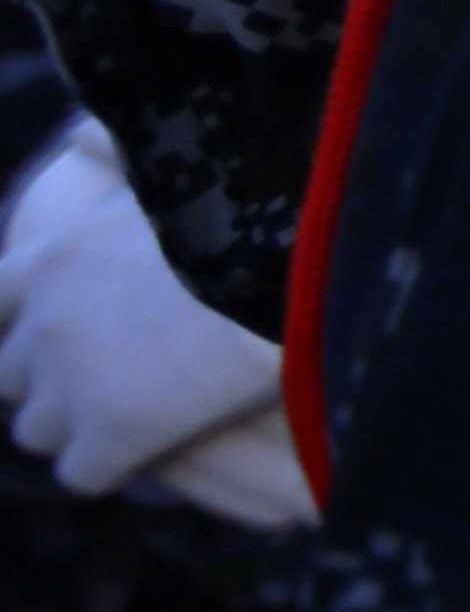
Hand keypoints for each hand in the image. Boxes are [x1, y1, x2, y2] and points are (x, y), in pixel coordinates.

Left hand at [0, 121, 294, 510]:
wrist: (299, 263)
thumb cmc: (251, 208)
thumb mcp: (165, 181)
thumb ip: (112, 164)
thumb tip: (82, 137)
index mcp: (52, 258)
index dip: (18, 324)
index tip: (57, 331)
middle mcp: (45, 322)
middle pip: (7, 375)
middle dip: (49, 380)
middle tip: (109, 376)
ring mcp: (72, 384)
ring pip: (34, 430)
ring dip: (76, 427)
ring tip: (133, 417)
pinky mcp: (114, 435)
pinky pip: (81, 473)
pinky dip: (112, 465)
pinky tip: (155, 448)